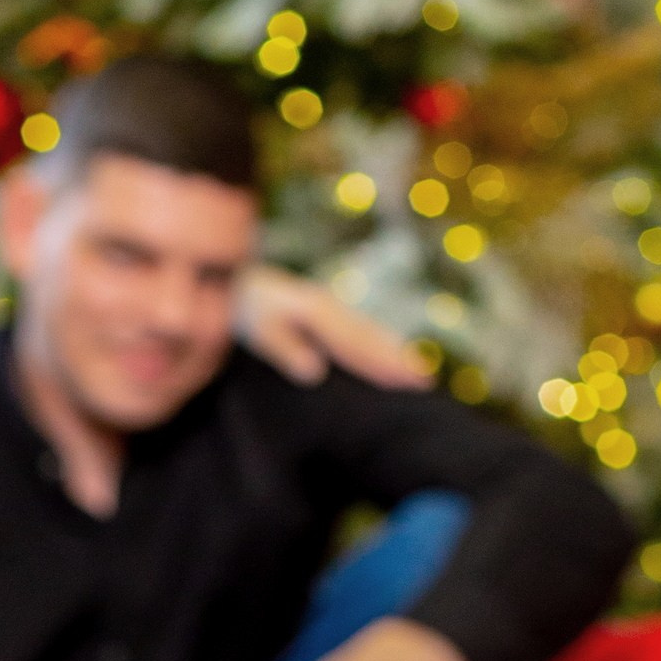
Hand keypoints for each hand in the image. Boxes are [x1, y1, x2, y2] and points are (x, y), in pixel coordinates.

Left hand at [239, 265, 430, 391]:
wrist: (235, 279)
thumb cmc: (243, 309)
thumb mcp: (258, 327)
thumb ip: (283, 347)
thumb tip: (314, 370)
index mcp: (316, 312)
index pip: (355, 343)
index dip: (381, 362)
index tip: (406, 378)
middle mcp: (330, 308)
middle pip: (370, 337)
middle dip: (398, 358)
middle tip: (425, 381)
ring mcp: (331, 309)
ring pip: (369, 333)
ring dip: (395, 352)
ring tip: (419, 373)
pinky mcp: (327, 314)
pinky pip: (359, 332)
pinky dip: (379, 345)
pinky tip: (392, 357)